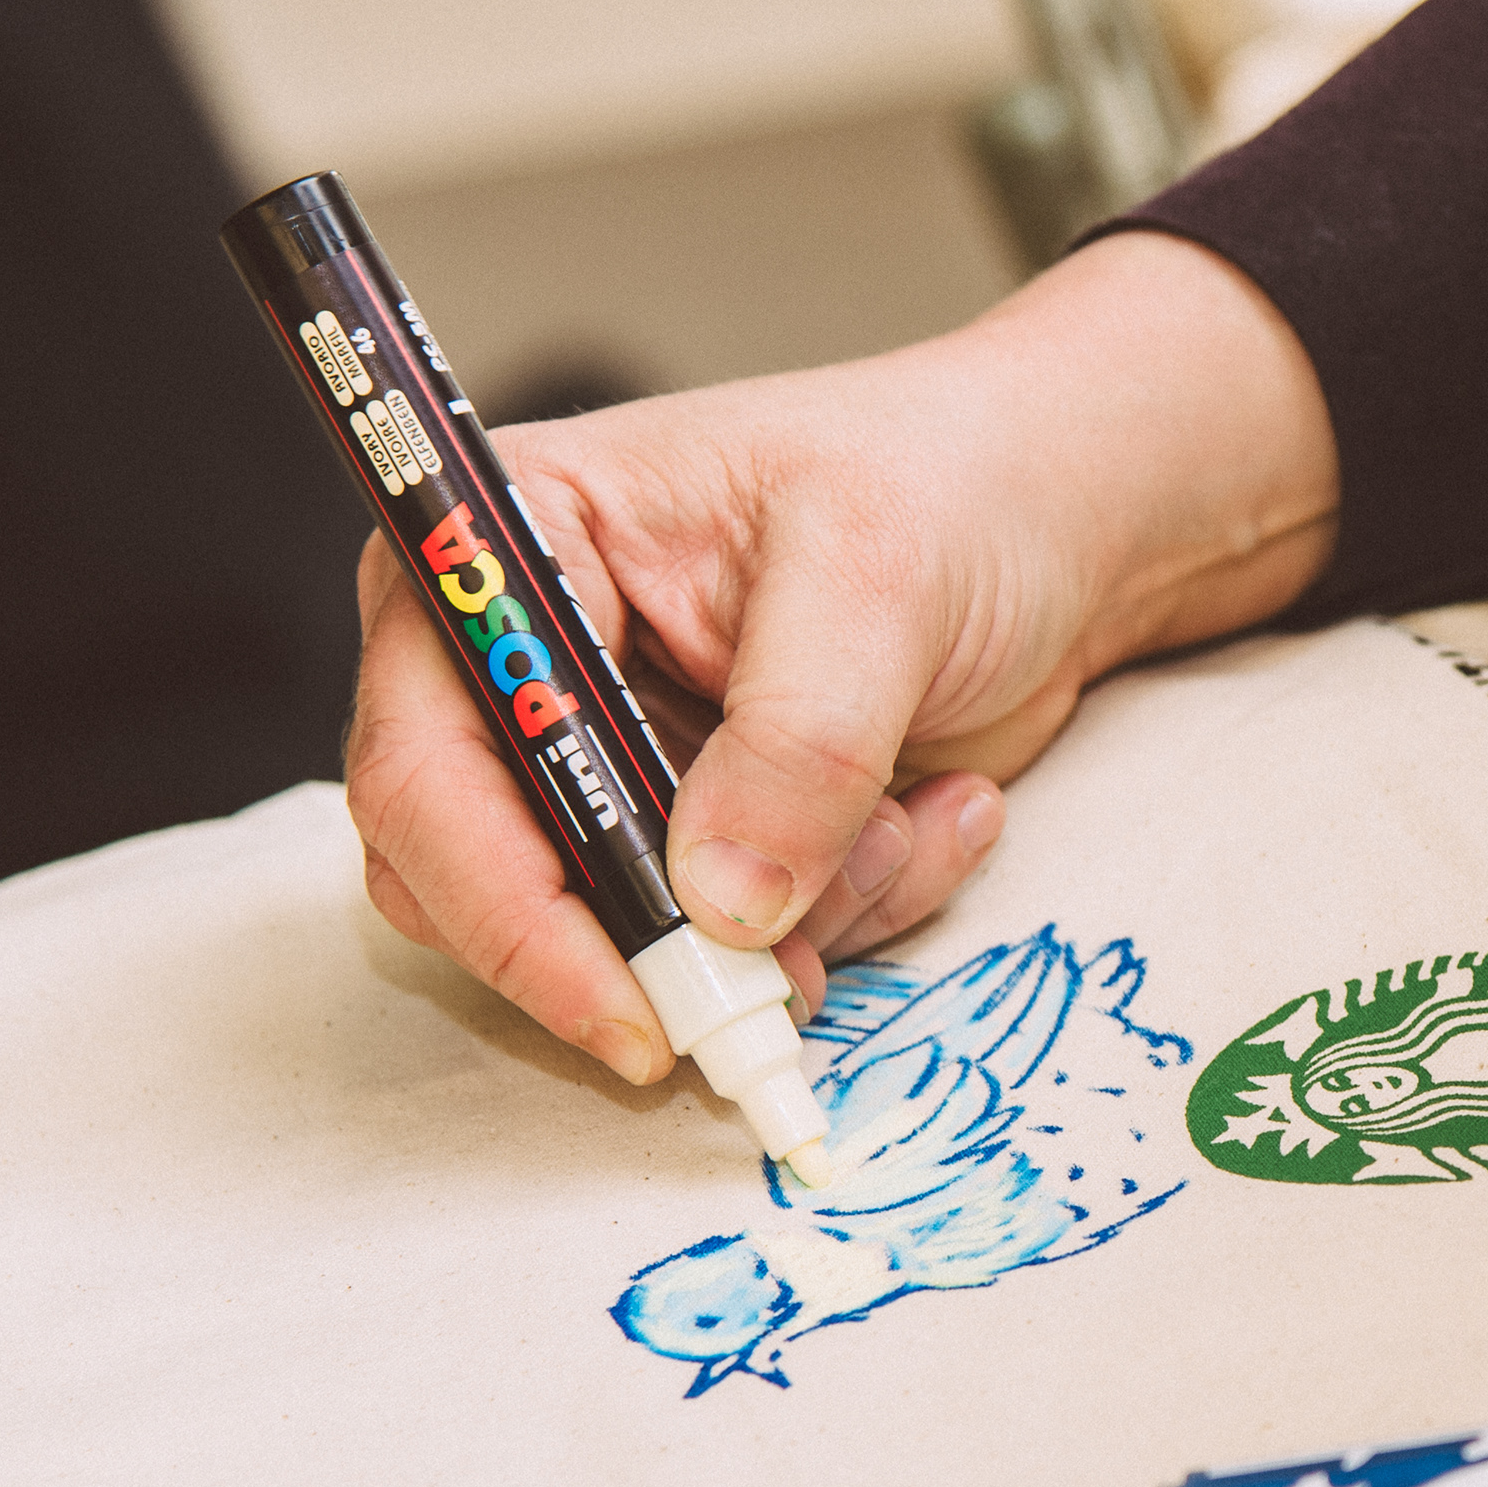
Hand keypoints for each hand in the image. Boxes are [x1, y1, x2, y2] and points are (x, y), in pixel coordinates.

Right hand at [345, 233, 1338, 1082]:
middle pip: (480, 877)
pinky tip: (928, 815)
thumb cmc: (949, 485)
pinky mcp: (694, 839)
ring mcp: (608, 762)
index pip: (430, 754)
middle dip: (656, 943)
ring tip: (905, 818)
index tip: (622, 1001)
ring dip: (786, 926)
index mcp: (512, 544)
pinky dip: (844, 917)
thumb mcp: (880, 579)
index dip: (506, 896)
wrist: (1057, 528)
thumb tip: (721, 902)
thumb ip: (797, 742)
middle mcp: (523, 664)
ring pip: (618, 936)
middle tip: (784, 984)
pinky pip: (729, 952)